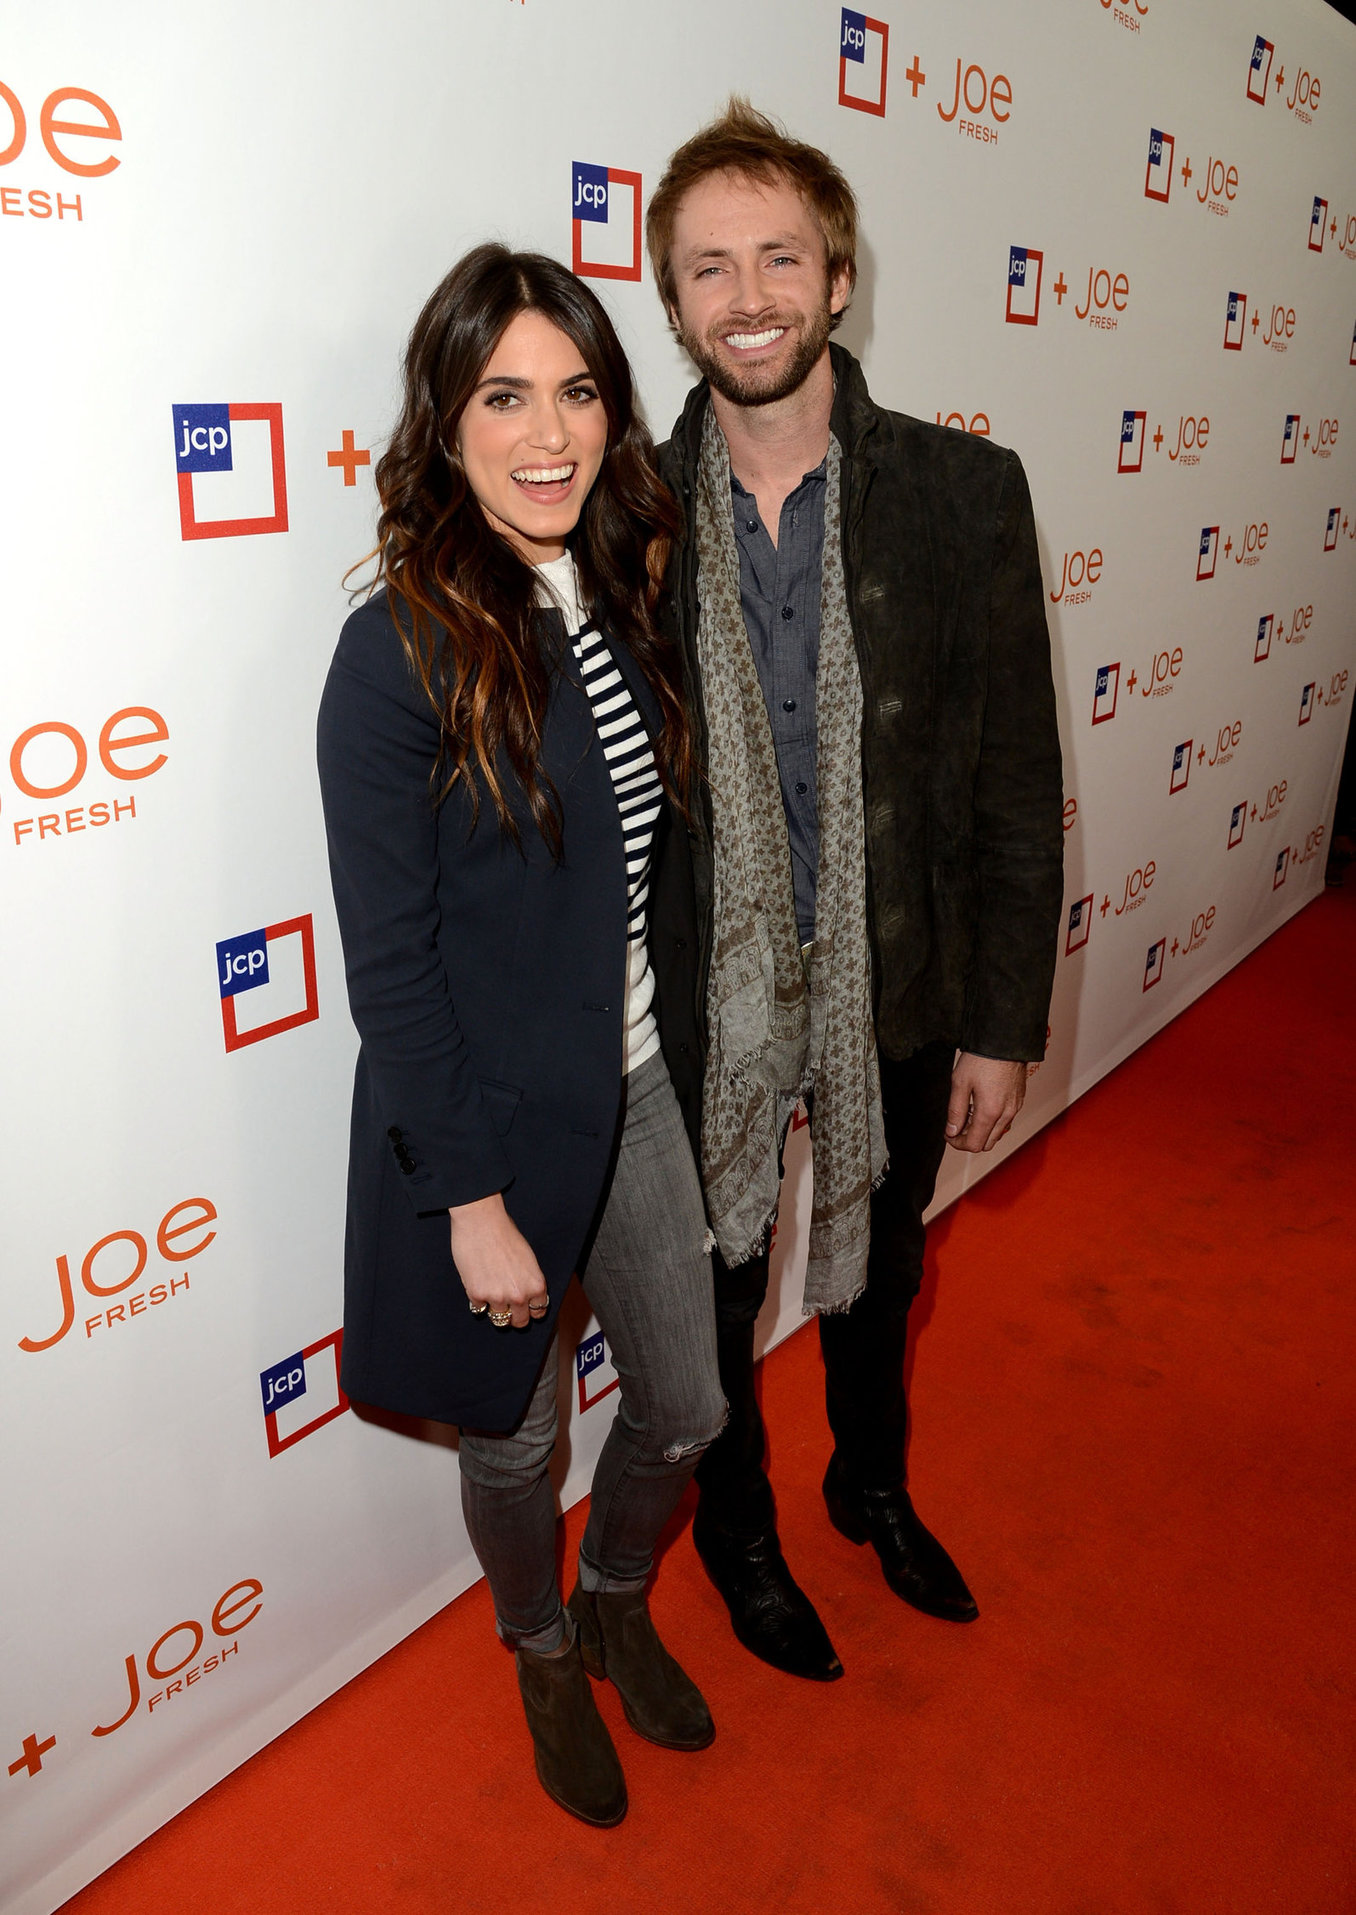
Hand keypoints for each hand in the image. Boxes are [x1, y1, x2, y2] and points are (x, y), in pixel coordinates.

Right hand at [449, 1193, 548, 1328]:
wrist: (481, 1222)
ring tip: (491, 1291)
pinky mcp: (477, 1295)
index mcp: (536, 1285)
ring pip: (498, 1318)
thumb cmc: (504, 1233)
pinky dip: (478, 1299)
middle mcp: (519, 1295)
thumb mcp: (528, 1258)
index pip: (538, 1311)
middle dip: (514, 1316)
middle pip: (520, 1321)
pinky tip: (478, 1282)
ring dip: (495, 1307)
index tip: (526, 1309)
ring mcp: (497, 1297)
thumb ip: (528, 1279)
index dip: (531, 1310)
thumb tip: (524, 1293)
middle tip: (507, 1307)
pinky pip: (479, 1308)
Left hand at [944, 1053, 1027, 1153]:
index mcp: (990, 1112)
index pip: (974, 1144)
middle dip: (969, 1139)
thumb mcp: (960, 1083)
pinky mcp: (1019, 1101)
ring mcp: (1015, 1108)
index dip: (957, 1143)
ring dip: (981, 1130)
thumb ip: (955, 1111)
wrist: (1005, 1041)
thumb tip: (952, 1131)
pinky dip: (991, 1121)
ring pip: (997, 1134)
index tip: (948, 1134)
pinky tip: (980, 1104)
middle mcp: (1006, 1114)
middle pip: (986, 1144)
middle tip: (956, 1125)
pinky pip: (1005, 1121)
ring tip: (967, 1111)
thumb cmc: (982, 1059)